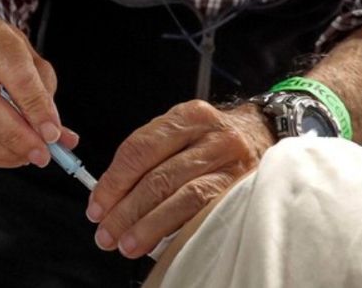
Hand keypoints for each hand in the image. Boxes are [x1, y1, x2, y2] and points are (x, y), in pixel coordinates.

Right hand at [0, 10, 78, 168]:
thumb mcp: (27, 57)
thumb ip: (44, 95)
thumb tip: (60, 138)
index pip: (11, 72)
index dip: (34, 106)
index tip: (53, 133)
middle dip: (14, 136)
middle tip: (40, 154)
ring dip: (0, 150)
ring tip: (25, 156)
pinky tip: (3, 154)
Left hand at [88, 101, 272, 258]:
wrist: (264, 133)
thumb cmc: (211, 136)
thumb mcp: (181, 130)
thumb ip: (148, 156)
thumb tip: (109, 196)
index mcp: (188, 116)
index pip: (140, 149)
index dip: (115, 182)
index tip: (97, 206)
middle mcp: (212, 137)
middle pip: (159, 177)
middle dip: (126, 210)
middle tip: (106, 233)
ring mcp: (231, 165)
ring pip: (184, 198)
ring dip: (150, 225)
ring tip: (127, 244)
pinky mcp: (243, 190)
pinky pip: (207, 213)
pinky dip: (180, 229)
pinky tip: (162, 244)